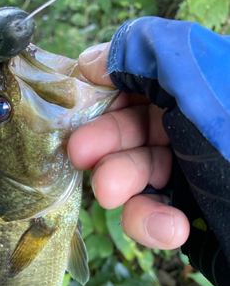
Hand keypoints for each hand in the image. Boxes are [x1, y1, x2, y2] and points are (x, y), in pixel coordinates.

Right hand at [68, 43, 189, 249]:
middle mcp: (196, 125)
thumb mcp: (208, 90)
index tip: (77, 98)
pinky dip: (151, 223)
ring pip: (136, 174)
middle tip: (81, 154)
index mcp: (203, 87)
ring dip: (125, 187)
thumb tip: (98, 56)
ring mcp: (192, 171)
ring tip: (116, 196)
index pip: (143, 76)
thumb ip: (154, 56)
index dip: (107, 86)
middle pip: (132, 127)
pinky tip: (171, 229)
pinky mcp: (187, 211)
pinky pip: (151, 213)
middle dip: (106, 141)